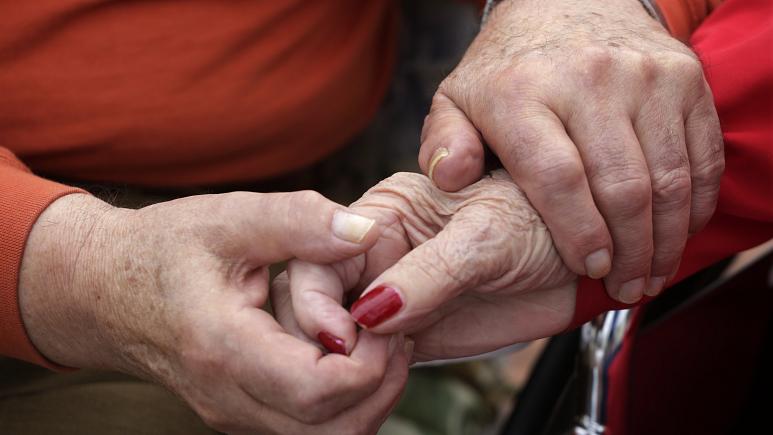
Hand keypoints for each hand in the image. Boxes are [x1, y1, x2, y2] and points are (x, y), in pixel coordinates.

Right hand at [19, 192, 410, 434]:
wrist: (104, 291)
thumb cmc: (162, 250)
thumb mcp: (228, 218)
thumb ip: (298, 221)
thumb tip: (367, 233)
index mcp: (223, 348)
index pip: (316, 391)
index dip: (370, 362)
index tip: (385, 314)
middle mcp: (229, 397)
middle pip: (332, 431)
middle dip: (382, 385)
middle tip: (395, 329)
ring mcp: (235, 413)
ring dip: (368, 397)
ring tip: (379, 338)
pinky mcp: (243, 412)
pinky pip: (309, 428)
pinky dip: (344, 401)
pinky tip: (350, 350)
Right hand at [281, 171, 576, 360]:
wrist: (581, 266)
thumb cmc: (541, 224)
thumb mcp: (487, 235)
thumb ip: (429, 272)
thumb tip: (372, 311)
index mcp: (383, 213)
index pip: (320, 253)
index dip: (315, 296)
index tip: (339, 334)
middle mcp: (377, 254)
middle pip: (316, 298)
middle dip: (324, 335)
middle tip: (355, 363)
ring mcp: (391, 297)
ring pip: (336, 335)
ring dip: (343, 364)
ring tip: (374, 377)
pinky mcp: (407, 335)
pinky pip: (368, 362)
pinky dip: (367, 381)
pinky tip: (383, 386)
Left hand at [418, 0, 723, 302]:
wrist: (569, 2)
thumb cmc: (509, 68)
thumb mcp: (457, 98)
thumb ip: (443, 143)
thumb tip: (449, 180)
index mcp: (523, 92)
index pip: (558, 178)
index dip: (579, 234)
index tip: (590, 270)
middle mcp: (589, 79)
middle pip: (623, 187)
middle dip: (630, 253)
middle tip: (626, 288)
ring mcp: (644, 76)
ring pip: (669, 178)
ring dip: (667, 240)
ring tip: (652, 274)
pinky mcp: (684, 78)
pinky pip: (702, 154)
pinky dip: (697, 204)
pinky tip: (677, 233)